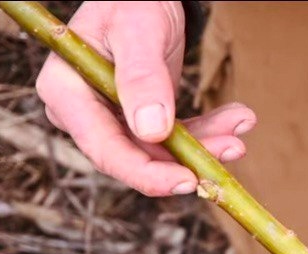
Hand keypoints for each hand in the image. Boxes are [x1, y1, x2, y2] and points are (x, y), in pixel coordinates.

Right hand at [35, 1, 255, 195]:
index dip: (145, 172)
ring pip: (162, 152)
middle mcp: (83, 112)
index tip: (187, 180)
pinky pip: (175, 138)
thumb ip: (142, 78)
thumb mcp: (137, 31)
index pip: (104, 148)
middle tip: (233, 148)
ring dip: (207, 142)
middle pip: (135, 157)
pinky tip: (237, 117)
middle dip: (187, 158)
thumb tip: (151, 131)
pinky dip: (208, 131)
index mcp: (65, 91)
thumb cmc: (132, 1)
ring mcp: (111, 118)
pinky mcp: (139, 120)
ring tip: (242, 121)